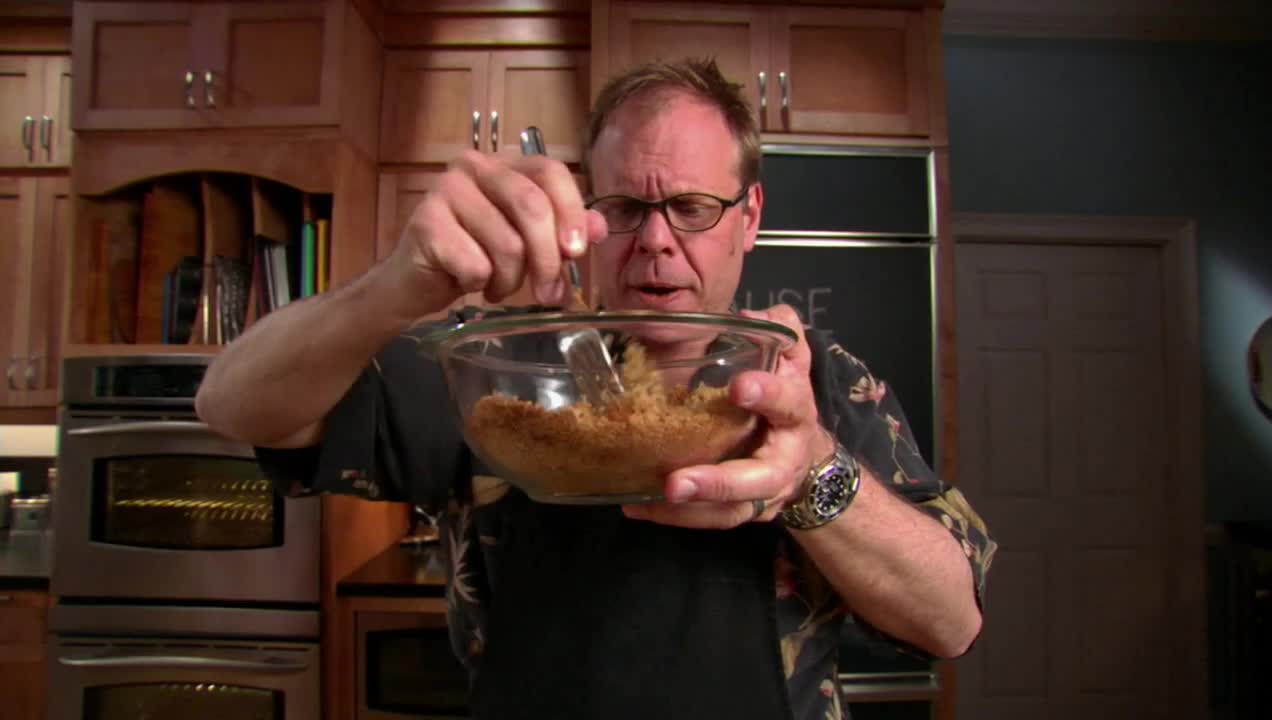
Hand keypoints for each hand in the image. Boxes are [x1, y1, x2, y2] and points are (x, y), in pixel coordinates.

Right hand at [377, 150, 607, 318]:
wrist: (416, 282)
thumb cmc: (476, 257)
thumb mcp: (527, 243)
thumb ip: (563, 231)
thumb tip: (598, 229)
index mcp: (504, 164)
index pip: (550, 172)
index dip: (571, 211)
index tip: (578, 252)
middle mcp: (473, 166)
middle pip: (530, 206)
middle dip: (548, 259)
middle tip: (551, 294)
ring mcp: (445, 191)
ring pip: (507, 244)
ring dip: (510, 280)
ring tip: (497, 285)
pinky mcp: (425, 223)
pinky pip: (476, 265)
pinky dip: (481, 285)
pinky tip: (467, 283)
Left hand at [622, 305, 836, 528]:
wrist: (809, 462)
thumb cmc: (788, 401)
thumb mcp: (793, 359)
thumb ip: (778, 329)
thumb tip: (746, 314)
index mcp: (796, 415)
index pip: (788, 403)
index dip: (768, 395)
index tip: (738, 386)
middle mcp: (782, 462)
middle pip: (758, 479)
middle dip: (717, 482)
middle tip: (677, 482)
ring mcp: (762, 495)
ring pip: (729, 512)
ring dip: (688, 511)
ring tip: (646, 498)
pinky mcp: (739, 512)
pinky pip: (708, 521)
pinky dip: (671, 518)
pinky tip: (636, 504)